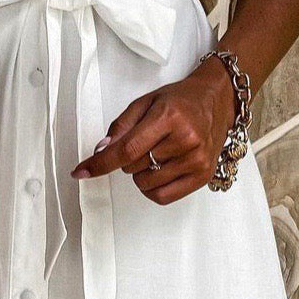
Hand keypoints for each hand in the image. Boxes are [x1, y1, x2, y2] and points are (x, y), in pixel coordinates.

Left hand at [71, 55, 236, 203]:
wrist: (216, 101)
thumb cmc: (180, 101)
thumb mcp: (145, 103)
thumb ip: (120, 127)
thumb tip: (101, 151)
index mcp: (169, 117)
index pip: (127, 149)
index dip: (100, 163)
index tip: (82, 172)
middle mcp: (186, 139)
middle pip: (133, 166)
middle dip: (129, 158)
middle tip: (147, 140)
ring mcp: (197, 160)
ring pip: (145, 183)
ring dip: (141, 173)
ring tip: (158, 153)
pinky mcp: (203, 175)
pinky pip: (162, 197)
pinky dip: (151, 188)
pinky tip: (159, 172)